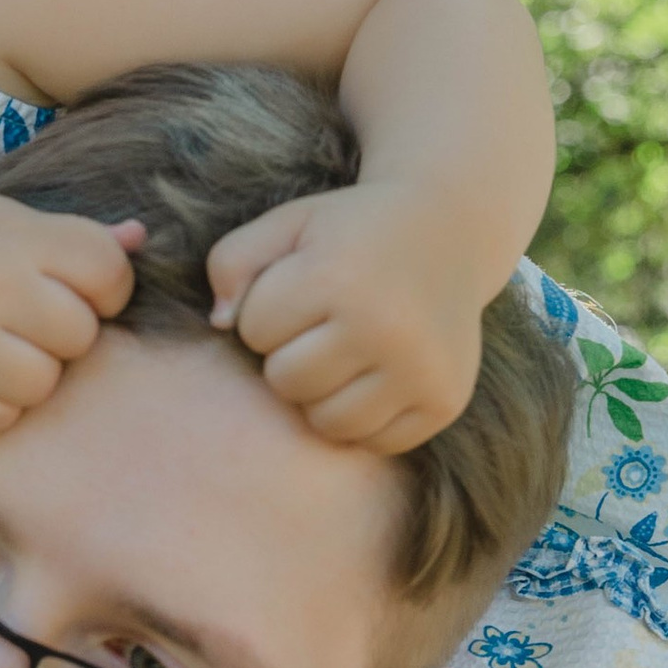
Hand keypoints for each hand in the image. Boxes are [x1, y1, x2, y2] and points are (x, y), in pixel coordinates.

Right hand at [0, 195, 140, 439]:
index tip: (73, 288)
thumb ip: (72, 237)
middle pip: (79, 334)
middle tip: (24, 324)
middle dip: (62, 337)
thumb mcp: (2, 224)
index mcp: (12, 235)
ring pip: (41, 384)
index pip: (106, 269)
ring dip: (29, 378)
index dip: (104, 287)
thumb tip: (141, 238)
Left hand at [207, 183, 489, 452]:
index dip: (266, 311)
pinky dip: (366, 417)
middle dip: (290, 356)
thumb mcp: (287, 225)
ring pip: (328, 423)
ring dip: (323, 394)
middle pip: (286, 382)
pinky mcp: (445, 401)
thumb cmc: (350, 233)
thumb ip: (231, 261)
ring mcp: (421, 370)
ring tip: (344, 354)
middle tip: (322, 325)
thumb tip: (219, 323)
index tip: (300, 289)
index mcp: (338, 277)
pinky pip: (375, 442)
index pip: (254, 330)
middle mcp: (386, 327)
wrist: (448, 232)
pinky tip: (377, 374)